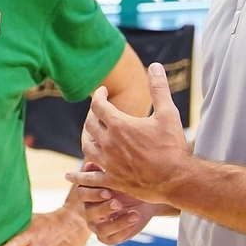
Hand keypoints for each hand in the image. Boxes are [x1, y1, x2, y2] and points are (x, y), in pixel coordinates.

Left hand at [69, 63, 189, 203]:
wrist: (176, 179)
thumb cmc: (173, 146)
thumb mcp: (168, 113)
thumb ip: (159, 88)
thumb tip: (155, 66)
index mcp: (119, 125)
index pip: (98, 105)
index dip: (99, 96)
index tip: (103, 92)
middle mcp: (109, 143)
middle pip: (90, 124)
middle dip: (93, 114)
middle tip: (99, 110)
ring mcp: (108, 163)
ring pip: (87, 146)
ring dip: (86, 137)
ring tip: (90, 132)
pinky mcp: (111, 180)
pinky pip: (89, 179)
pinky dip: (78, 176)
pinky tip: (68, 175)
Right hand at [70, 161, 158, 245]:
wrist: (147, 197)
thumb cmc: (128, 183)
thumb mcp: (119, 176)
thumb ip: (103, 171)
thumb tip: (91, 162)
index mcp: (87, 194)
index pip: (82, 194)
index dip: (93, 194)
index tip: (108, 191)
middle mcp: (89, 210)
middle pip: (88, 213)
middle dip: (103, 208)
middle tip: (118, 203)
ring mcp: (97, 225)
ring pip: (99, 228)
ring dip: (116, 222)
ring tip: (134, 214)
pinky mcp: (108, 237)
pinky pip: (110, 239)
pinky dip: (122, 232)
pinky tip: (134, 221)